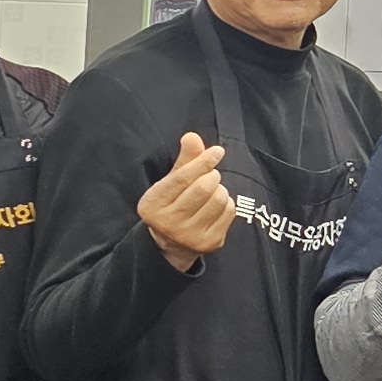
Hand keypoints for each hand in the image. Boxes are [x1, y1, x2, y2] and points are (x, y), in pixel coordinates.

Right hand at [138, 131, 233, 270]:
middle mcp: (168, 224)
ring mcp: (189, 236)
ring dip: (220, 189)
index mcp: (152, 205)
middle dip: (212, 176)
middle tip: (210, 176)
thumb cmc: (173, 204)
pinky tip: (216, 206)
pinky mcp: (209, 243)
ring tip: (212, 191)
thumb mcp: (170, 183)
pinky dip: (227, 203)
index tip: (217, 151)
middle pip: (203, 188)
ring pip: (218, 199)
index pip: (182, 178)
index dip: (202, 161)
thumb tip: (192, 136)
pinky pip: (229, 212)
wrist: (172, 244)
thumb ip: (183, 161)